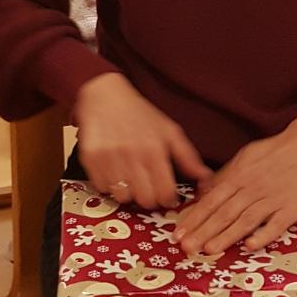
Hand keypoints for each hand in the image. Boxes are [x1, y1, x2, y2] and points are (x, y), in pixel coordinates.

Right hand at [72, 71, 210, 209]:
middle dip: (149, 198)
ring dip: (127, 192)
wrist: (105, 96)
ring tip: (129, 178)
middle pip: (144, 200)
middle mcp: (132, 155)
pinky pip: (101, 188)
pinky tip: (114, 171)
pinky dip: (108, 185)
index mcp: (155, 150)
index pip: (166, 193)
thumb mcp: (170, 131)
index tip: (166, 195)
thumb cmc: (140, 115)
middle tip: (148, 188)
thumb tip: (207, 181)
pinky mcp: (90, 159)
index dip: (168, 199)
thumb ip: (189, 158)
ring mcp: (109, 158)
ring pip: (122, 197)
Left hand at [174, 118, 296, 256]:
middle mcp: (253, 188)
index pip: (212, 200)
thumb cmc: (274, 152)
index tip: (178, 232)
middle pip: (225, 212)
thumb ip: (224, 176)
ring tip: (209, 249)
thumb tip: (202, 191)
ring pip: (246, 220)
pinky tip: (250, 246)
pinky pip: (277, 224)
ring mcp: (273, 199)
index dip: (195, 217)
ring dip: (227, 236)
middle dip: (204, 231)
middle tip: (186, 247)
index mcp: (240, 176)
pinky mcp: (292, 208)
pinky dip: (263, 235)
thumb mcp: (245, 157)